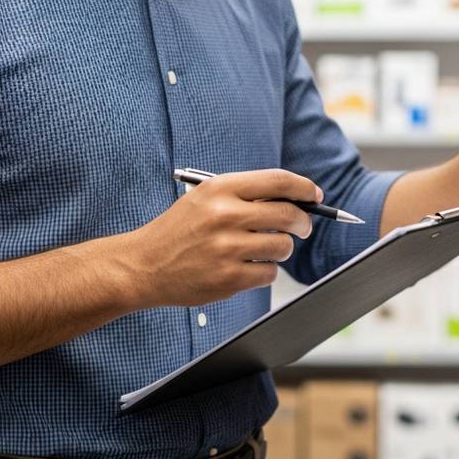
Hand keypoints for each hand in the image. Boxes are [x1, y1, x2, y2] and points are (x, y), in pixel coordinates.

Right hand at [124, 169, 320, 308]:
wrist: (144, 265)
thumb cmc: (179, 230)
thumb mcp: (205, 198)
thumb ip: (246, 194)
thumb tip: (296, 199)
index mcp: (220, 188)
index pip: (278, 181)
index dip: (304, 188)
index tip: (314, 196)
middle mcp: (225, 215)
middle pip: (289, 215)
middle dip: (303, 222)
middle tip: (301, 227)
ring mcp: (227, 248)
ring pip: (283, 246)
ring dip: (280, 249)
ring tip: (261, 249)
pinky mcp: (229, 278)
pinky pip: (269, 273)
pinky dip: (265, 271)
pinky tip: (246, 267)